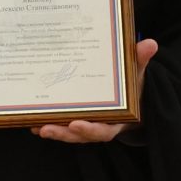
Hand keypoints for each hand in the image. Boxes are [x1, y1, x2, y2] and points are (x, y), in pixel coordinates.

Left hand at [35, 39, 158, 143]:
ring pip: (67, 133)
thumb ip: (140, 61)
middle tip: (46, 129)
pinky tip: (31, 122)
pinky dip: (46, 124)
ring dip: (52, 130)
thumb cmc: (132, 86)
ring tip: (36, 127)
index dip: (89, 129)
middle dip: (63, 133)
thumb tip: (150, 44)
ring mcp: (85, 125)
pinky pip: (59, 126)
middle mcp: (98, 126)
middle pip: (80, 135)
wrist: (130, 97)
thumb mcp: (137, 74)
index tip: (76, 124)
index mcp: (116, 120)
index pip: (103, 130)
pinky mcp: (72, 121)